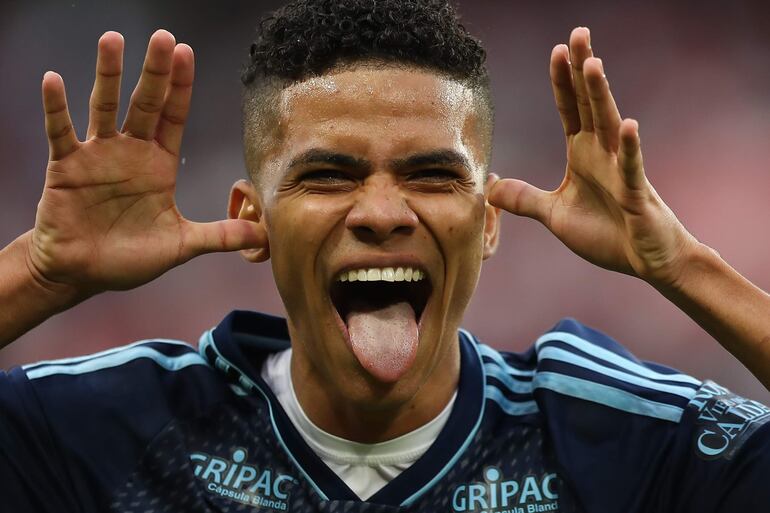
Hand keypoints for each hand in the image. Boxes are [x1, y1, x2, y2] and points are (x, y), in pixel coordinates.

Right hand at [31, 30, 263, 294]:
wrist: (82, 272)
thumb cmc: (129, 257)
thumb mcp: (181, 245)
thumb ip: (220, 236)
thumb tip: (265, 238)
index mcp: (159, 165)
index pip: (174, 116)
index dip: (181, 87)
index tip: (187, 54)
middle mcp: (131, 152)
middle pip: (145, 103)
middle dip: (155, 71)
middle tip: (164, 37)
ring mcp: (97, 155)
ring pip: (104, 107)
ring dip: (108, 75)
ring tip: (113, 40)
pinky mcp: (66, 167)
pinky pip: (60, 132)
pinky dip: (56, 108)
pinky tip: (54, 80)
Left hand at [489, 27, 696, 286]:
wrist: (643, 260)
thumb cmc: (605, 233)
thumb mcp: (554, 215)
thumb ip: (524, 199)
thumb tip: (489, 188)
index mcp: (582, 153)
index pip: (570, 109)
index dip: (562, 81)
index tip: (556, 50)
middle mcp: (602, 153)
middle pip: (589, 104)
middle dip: (582, 69)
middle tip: (578, 33)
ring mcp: (621, 170)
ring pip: (608, 126)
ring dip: (600, 95)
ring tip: (592, 64)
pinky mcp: (635, 193)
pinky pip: (631, 167)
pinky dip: (629, 148)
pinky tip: (627, 125)